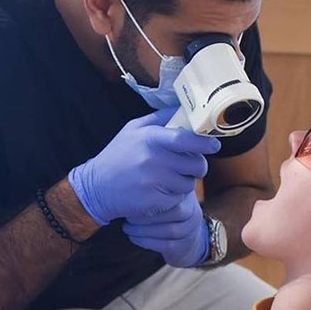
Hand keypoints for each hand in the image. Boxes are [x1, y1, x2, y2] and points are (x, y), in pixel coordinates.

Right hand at [68, 108, 220, 225]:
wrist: (96, 187)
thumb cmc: (118, 155)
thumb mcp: (133, 129)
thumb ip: (160, 119)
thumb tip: (184, 107)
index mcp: (150, 138)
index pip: (186, 139)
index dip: (204, 142)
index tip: (214, 144)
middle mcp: (153, 160)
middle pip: (196, 164)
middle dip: (197, 165)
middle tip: (187, 165)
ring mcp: (153, 183)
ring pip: (189, 183)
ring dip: (184, 182)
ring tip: (167, 178)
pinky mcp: (154, 202)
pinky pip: (178, 199)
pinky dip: (174, 197)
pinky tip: (159, 191)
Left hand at [123, 192, 208, 267]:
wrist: (185, 239)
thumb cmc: (164, 213)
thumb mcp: (162, 196)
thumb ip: (151, 188)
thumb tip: (126, 180)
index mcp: (186, 195)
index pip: (173, 194)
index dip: (152, 198)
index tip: (131, 200)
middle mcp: (193, 212)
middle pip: (175, 212)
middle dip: (148, 214)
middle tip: (127, 215)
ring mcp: (191, 230)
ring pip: (170, 230)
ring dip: (144, 229)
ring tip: (127, 227)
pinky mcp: (184, 247)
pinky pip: (167, 244)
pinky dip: (147, 241)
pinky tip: (133, 237)